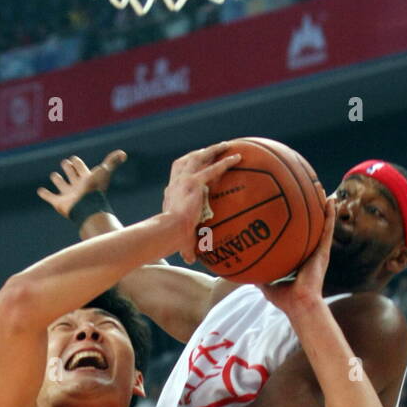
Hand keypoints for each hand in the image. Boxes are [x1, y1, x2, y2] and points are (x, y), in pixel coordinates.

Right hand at [37, 150, 126, 217]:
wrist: (87, 207)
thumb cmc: (95, 189)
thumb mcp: (104, 172)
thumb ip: (112, 161)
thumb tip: (124, 154)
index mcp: (86, 178)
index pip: (80, 166)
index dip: (77, 163)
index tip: (75, 159)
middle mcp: (76, 186)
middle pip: (70, 174)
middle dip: (68, 169)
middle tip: (66, 164)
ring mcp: (67, 194)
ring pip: (61, 185)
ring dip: (57, 180)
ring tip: (55, 176)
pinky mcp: (59, 202)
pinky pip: (50, 197)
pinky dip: (44, 194)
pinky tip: (40, 191)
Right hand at [161, 143, 241, 262]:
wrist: (169, 230)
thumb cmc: (171, 238)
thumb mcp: (179, 239)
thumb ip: (186, 246)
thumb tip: (191, 261)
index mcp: (171, 193)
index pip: (179, 176)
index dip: (187, 169)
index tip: (196, 166)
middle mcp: (176, 182)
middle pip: (187, 160)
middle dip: (200, 153)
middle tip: (212, 150)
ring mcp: (185, 180)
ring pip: (199, 157)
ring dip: (213, 150)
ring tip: (227, 145)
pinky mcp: (194, 182)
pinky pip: (213, 169)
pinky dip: (225, 162)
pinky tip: (237, 158)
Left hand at [257, 196, 332, 319]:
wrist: (300, 305)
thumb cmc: (286, 300)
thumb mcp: (267, 285)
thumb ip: (258, 276)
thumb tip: (244, 269)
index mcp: (299, 260)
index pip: (298, 240)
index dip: (297, 227)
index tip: (292, 213)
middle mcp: (311, 253)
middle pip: (311, 229)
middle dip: (311, 213)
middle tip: (308, 195)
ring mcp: (319, 252)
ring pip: (323, 225)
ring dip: (324, 209)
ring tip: (322, 191)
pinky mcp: (324, 251)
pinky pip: (328, 229)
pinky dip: (330, 214)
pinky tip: (330, 200)